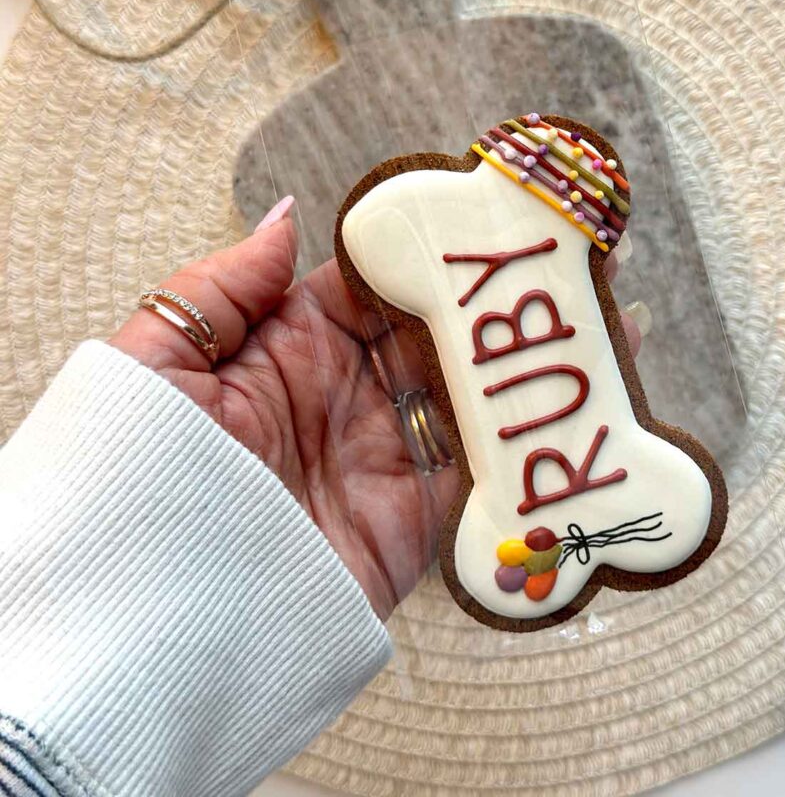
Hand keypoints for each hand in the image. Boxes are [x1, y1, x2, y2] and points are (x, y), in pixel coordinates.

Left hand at [111, 197, 643, 620]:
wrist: (157, 611)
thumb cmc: (141, 472)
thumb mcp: (161, 361)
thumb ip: (226, 288)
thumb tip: (289, 213)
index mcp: (295, 345)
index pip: (380, 283)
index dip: (435, 248)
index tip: (492, 214)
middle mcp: (353, 392)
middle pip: (445, 331)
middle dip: (507, 295)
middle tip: (574, 255)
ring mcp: (392, 452)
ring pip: (479, 391)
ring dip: (536, 358)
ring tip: (603, 312)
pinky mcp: (422, 514)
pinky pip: (489, 466)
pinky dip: (538, 435)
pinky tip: (586, 399)